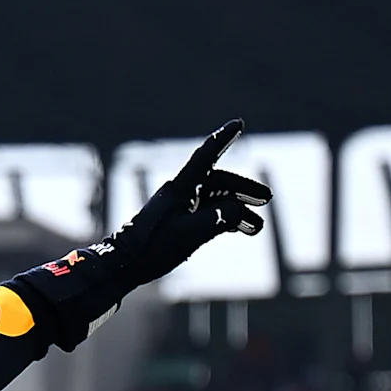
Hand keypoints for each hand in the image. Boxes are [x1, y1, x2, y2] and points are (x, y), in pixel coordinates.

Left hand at [108, 121, 269, 283]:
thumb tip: (239, 210)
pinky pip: (208, 216)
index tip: (238, 124)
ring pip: (216, 202)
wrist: (124, 267)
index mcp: (181, 188)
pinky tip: (242, 231)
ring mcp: (181, 209)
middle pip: (219, 183)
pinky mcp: (179, 224)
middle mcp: (182, 194)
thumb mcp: (190, 234)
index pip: (206, 156)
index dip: (223, 139)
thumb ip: (218, 219)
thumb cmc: (151, 248)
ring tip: (259, 227)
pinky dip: (226, 221)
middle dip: (244, 190)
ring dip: (238, 212)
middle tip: (267, 198)